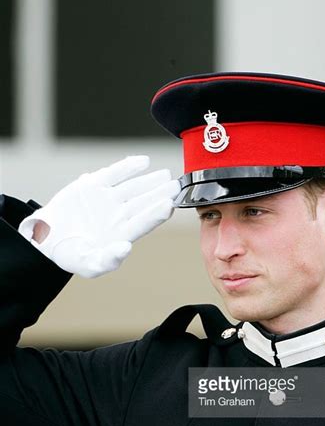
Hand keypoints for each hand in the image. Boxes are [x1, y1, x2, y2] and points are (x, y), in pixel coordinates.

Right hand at [18, 156, 180, 277]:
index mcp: (122, 234)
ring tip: (165, 174)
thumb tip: (126, 248)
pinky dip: (128, 167)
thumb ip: (108, 260)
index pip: (144, 222)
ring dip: (149, 180)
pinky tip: (144, 161)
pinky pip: (115, 174)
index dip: (157, 213)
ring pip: (133, 187)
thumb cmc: (72, 255)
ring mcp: (108, 199)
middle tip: (177, 185)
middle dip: (160, 194)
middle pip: (143, 202)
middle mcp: (119, 215)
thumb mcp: (88, 264)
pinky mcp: (94, 185)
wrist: (47, 237)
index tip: (170, 205)